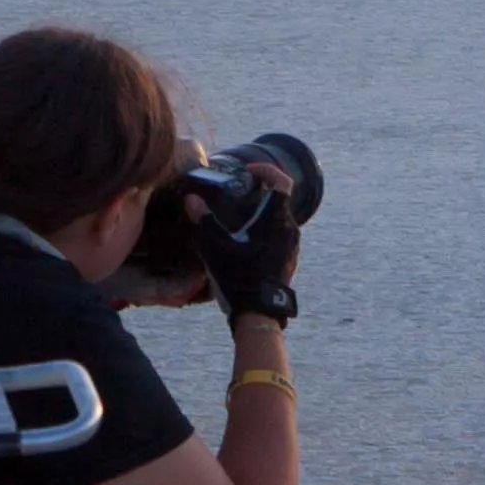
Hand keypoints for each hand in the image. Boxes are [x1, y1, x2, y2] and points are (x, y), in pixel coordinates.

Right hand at [184, 171, 302, 322]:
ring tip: (238, 217)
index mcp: (276, 221)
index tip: (248, 172)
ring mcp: (293, 245)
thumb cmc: (238, 278)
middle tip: (238, 192)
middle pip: (279, 199)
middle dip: (260, 192)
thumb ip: (204, 221)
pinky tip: (245, 240)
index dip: (267, 170)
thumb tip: (191, 199)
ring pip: (279, 218)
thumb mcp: (215, 248)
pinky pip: (280, 234)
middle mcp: (290, 229)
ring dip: (262, 211)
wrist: (259, 314)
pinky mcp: (290, 258)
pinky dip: (265, 228)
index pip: (282, 182)